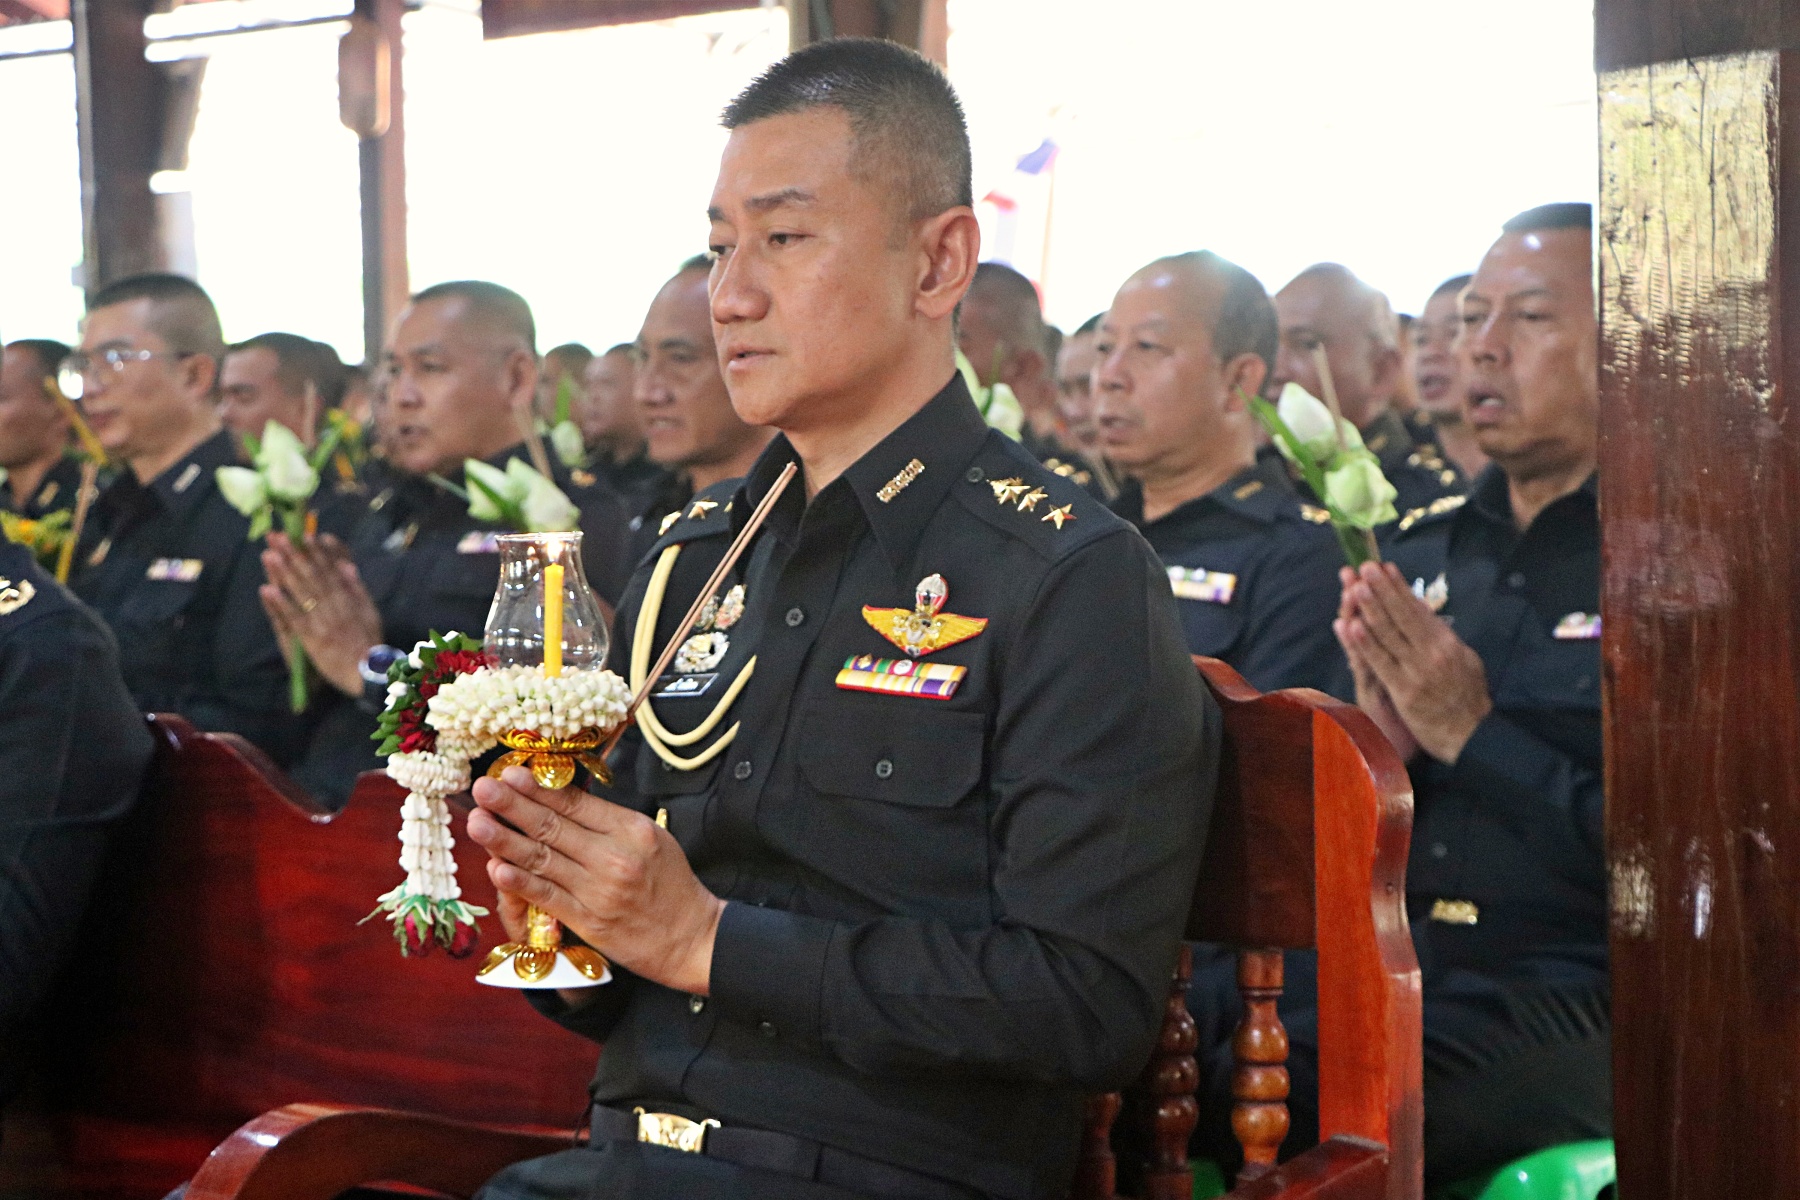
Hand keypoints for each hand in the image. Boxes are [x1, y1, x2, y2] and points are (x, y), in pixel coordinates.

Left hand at [259, 532, 383, 695]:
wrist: (370, 674)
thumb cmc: (370, 644)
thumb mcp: (371, 613)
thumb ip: (358, 589)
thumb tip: (347, 565)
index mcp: (350, 599)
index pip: (331, 570)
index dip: (316, 552)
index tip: (304, 535)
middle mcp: (336, 606)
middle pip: (312, 576)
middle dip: (294, 555)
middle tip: (278, 537)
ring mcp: (323, 622)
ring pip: (302, 593)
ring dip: (284, 573)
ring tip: (269, 555)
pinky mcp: (312, 639)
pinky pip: (294, 619)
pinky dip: (281, 604)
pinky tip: (267, 590)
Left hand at [468, 765, 723, 995]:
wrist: (691, 936)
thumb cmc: (671, 885)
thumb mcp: (652, 839)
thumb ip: (610, 822)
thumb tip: (562, 800)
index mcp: (631, 829)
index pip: (576, 803)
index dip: (539, 788)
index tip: (509, 773)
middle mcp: (614, 856)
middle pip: (553, 826)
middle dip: (512, 805)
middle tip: (482, 788)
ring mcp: (599, 890)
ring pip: (543, 859)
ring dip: (504, 839)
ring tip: (477, 822)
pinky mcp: (589, 921)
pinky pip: (547, 896)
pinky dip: (520, 882)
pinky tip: (496, 867)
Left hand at [1334, 561, 1490, 763]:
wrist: (1472, 734)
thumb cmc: (1466, 697)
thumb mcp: (1464, 660)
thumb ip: (1442, 637)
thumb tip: (1424, 613)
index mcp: (1447, 642)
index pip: (1418, 609)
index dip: (1400, 587)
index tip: (1385, 568)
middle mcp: (1432, 652)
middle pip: (1402, 615)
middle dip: (1382, 589)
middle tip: (1365, 567)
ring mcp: (1417, 671)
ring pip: (1389, 634)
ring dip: (1369, 608)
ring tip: (1354, 587)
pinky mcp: (1403, 691)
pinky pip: (1380, 663)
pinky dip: (1365, 643)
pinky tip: (1351, 627)